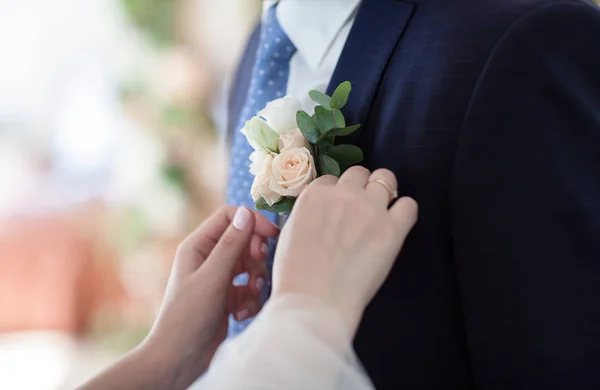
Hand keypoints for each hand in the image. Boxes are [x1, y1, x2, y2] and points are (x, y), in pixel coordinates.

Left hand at [143, 206, 278, 388]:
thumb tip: (245, 212)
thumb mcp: (212, 277)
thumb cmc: (187, 316)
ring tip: (250, 296)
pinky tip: (241, 314)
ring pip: (250, 264)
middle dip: (255, 254)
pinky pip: (248, 287)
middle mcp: (207, 257)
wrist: (179, 358)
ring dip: (256, 279)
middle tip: (257, 267)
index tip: (271, 234)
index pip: (229, 217)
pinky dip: (250, 298)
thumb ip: (230, 245)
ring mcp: (218, 277)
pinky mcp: (227, 297)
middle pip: (243, 240)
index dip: (252, 221)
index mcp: (198, 245)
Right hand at [272, 167, 417, 335]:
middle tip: (361, 208)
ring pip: (386, 179)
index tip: (338, 208)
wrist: (314, 302)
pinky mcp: (392, 229)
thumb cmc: (294, 276)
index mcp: (314, 195)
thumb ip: (308, 214)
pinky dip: (404, 211)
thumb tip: (321, 214)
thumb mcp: (289, 233)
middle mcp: (343, 194)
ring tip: (381, 211)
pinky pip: (409, 205)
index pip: (331, 179)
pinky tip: (397, 224)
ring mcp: (370, 209)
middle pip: (359, 173)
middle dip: (360, 187)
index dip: (336, 193)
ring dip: (384, 191)